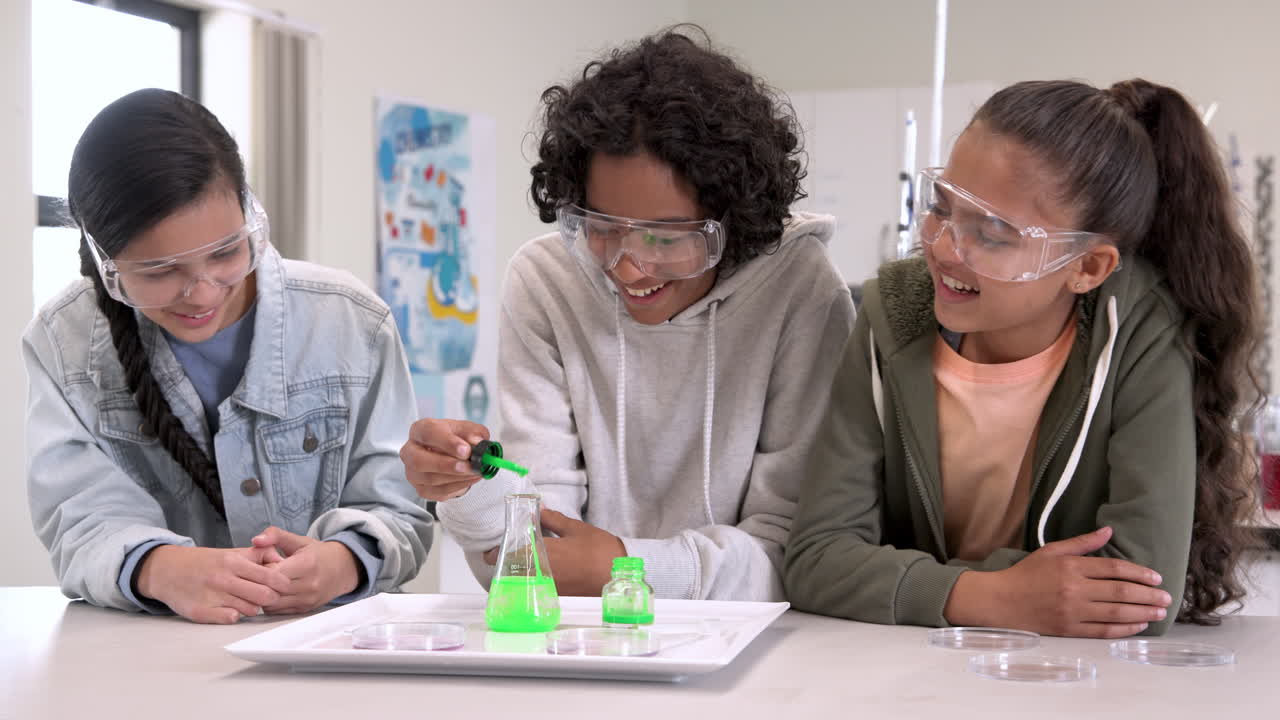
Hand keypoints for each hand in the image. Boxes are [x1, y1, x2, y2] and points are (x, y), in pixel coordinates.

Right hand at [136, 545, 291, 623]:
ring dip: (254, 608)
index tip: (285, 587)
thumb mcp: (230, 553)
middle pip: (263, 595)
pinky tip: (233, 610)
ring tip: (249, 602)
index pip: (269, 576)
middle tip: (270, 598)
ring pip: (249, 609)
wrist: (166, 570)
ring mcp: (211, 596)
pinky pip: (229, 618)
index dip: (282, 584)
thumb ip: (256, 556)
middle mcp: (223, 579)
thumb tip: (281, 559)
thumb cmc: (203, 562)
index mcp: (233, 562)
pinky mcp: (200, 611)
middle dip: (272, 598)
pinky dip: (235, 616)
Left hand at [251, 527, 360, 613]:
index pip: (273, 573)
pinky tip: (271, 593)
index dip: (260, 569)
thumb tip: (256, 540)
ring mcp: (307, 599)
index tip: (257, 564)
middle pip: (272, 590)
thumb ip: (276, 535)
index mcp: (307, 564)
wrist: (342, 569)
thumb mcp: (299, 540)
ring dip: (263, 596)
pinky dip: (270, 603)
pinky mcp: (304, 609)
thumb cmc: (318, 555)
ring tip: (263, 585)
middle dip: (259, 584)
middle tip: (254, 576)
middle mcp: (309, 584)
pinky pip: (278, 611)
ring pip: (272, 604)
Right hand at [400, 419, 489, 500]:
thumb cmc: (455, 439)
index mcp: (419, 430)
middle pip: (418, 461)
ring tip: (475, 471)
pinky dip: (458, 486)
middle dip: (446, 465)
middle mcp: (411, 451)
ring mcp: (413, 472)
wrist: (453, 455)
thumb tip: (476, 442)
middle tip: (468, 466)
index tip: (465, 450)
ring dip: (457, 477)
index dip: (447, 442)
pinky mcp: (422, 489)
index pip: (427, 433)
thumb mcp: (467, 430)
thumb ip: (473, 433)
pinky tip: (471, 478)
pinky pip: (439, 491)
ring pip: (430, 479)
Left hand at [483, 509, 624, 596]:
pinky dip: (533, 583)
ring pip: (523, 581)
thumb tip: (539, 510)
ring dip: (519, 573)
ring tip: (523, 564)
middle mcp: (541, 572)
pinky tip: (540, 576)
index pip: (506, 554)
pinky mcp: (558, 597)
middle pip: (511, 571)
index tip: (491, 548)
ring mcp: (548, 587)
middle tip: (507, 554)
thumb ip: (553, 520)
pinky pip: (538, 589)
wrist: (618, 574)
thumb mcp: (576, 529)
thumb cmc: (600, 551)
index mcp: (542, 552)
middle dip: (506, 563)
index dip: (494, 552)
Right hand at [944, 526, 1171, 637]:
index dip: (1138, 573)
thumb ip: (1082, 542)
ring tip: (1159, 612)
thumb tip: (1109, 531)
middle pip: (1120, 592)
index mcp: (1070, 566)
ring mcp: (1072, 612)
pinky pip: (1104, 631)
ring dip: (1142, 612)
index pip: (1113, 568)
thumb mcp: (1051, 551)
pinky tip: (1138, 625)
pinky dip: (1125, 629)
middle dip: (1148, 595)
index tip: (1156, 578)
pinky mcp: (1070, 630)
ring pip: (1116, 613)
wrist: (1001, 601)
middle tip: (1167, 598)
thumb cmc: (1026, 574)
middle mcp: (1074, 589)